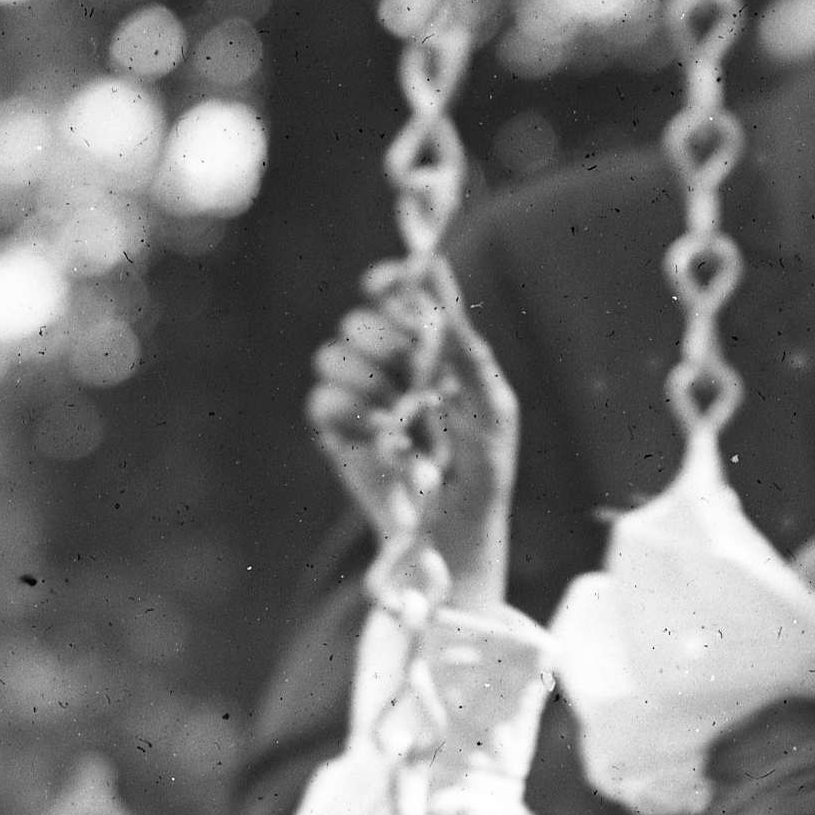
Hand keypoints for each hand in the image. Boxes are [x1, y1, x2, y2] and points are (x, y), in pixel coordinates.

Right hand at [308, 282, 514, 612]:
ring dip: (370, 386)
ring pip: (333, 355)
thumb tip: (443, 291)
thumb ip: (467, 353)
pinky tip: (383, 441)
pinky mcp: (335, 428)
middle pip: (359, 320)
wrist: (454, 532)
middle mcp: (389, 363)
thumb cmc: (484, 469)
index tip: (387, 284)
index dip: (388, 282)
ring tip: (402, 422)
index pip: (396, 292)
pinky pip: (322, 400)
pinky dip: (353, 418)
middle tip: (414, 375)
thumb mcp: (492, 410)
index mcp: (430, 347)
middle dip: (385, 345)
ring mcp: (359, 394)